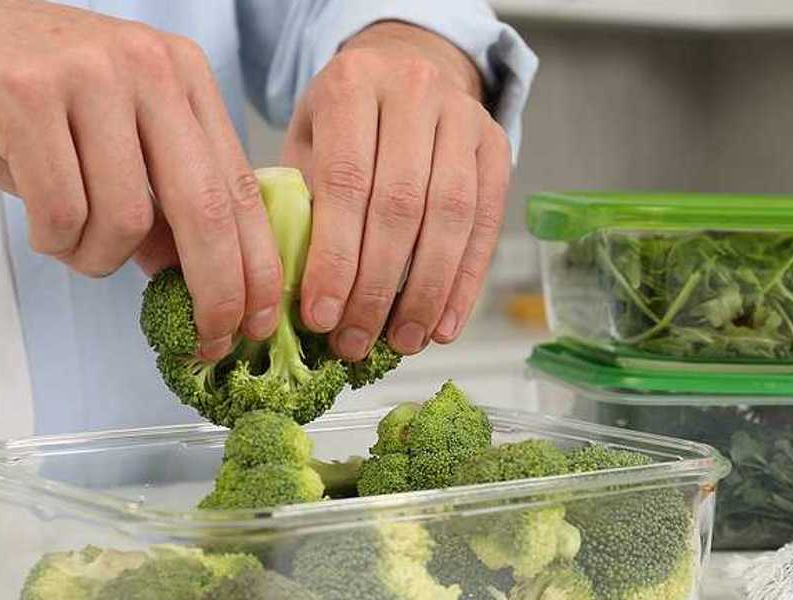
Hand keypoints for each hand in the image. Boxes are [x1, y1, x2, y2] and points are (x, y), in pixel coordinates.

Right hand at [0, 0, 282, 358]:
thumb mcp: (110, 140)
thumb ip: (161, 199)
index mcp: (182, 72)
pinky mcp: (25, 94)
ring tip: (71, 244)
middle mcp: (149, 65)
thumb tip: (202, 280)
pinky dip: (53, 241)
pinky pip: (62, 211)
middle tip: (207, 340)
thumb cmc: (21, 100)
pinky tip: (40, 226)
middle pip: (204, 207)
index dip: (256, 264)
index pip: (238, 185)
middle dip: (214, 290)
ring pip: (127, 219)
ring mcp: (90, 74)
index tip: (260, 321)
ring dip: (98, 259)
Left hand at [283, 21, 510, 359]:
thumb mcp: (307, 141)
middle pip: (400, 205)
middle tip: (355, 341)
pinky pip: (485, 223)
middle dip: (377, 286)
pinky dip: (464, 282)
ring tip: (403, 342)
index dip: (334, 257)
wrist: (407, 64)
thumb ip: (300, 201)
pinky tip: (444, 323)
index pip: (345, 182)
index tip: (320, 317)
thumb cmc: (344, 120)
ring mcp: (464, 116)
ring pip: (449, 216)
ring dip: (425, 291)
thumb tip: (295, 292)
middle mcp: (414, 91)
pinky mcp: (497, 144)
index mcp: (353, 83)